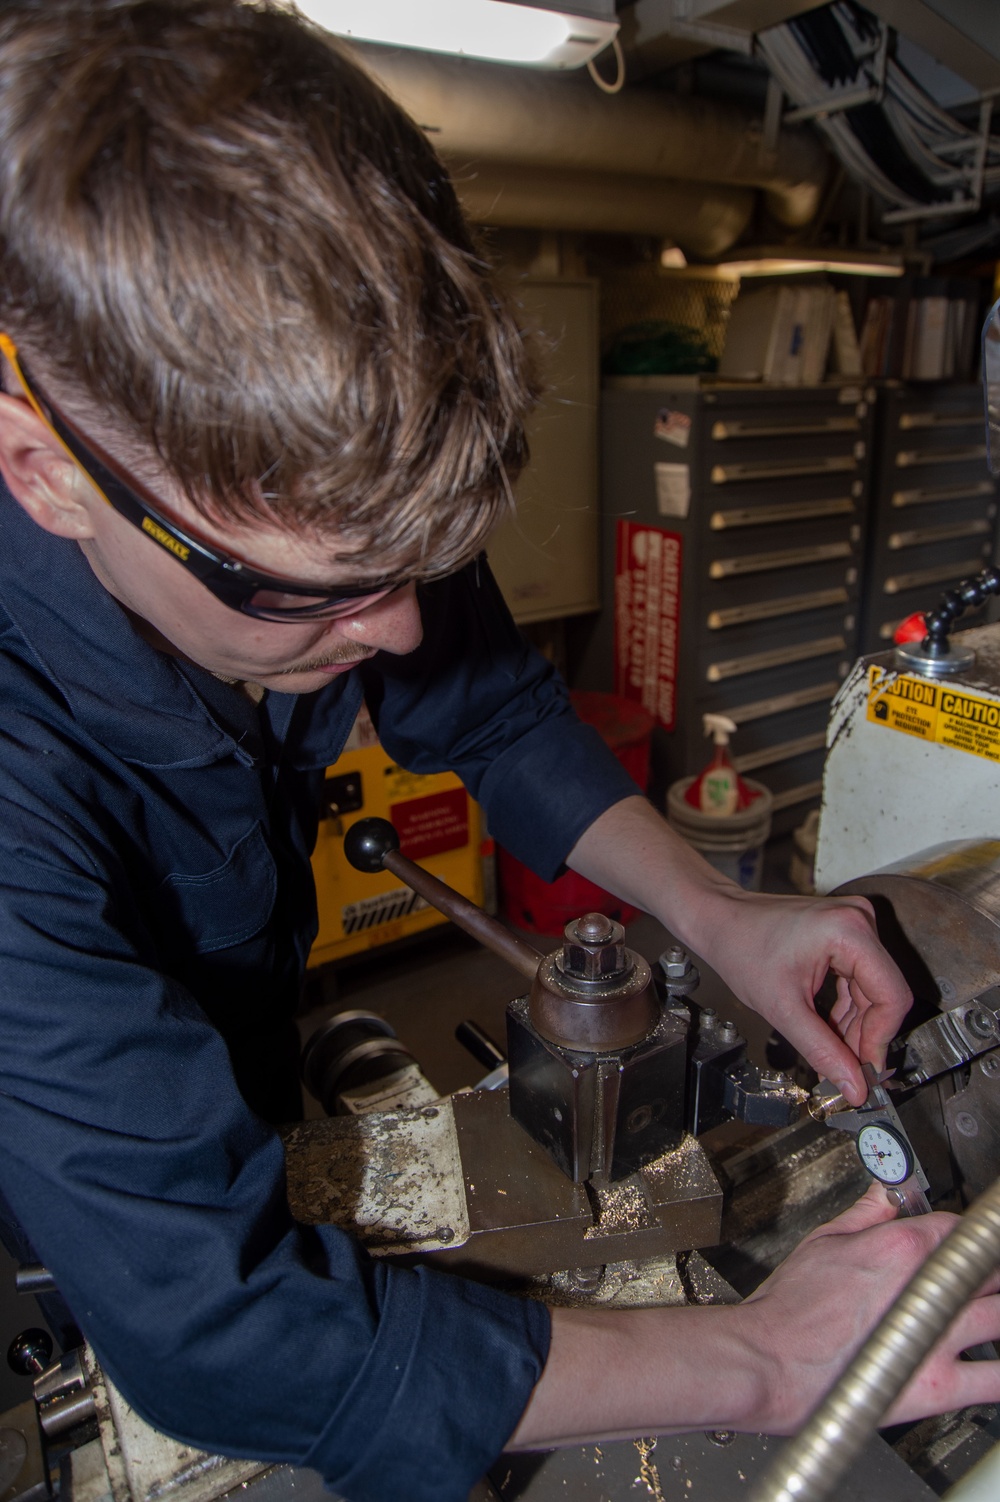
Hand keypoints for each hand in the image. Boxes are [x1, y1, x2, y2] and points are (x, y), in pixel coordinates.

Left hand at [565, 797, 911, 1106]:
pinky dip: (846, 1009)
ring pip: (873, 992)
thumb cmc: (740, 948)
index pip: (892, 996)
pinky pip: (860, 980)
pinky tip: (830, 1028)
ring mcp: (855, 924)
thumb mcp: (782, 1009)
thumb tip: (854, 1087)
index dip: (881, 1039)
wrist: (720, 920)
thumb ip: (823, 1051)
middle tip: (848, 1071)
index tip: (867, 1071)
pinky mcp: (847, 933)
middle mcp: (860, 921)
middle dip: (865, 1036)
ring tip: (834, 1052)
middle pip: (883, 995)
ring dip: (855, 1026)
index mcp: (850, 932)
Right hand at [742, 1184, 999, 1432]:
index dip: (963, 1237)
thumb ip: (867, 1215)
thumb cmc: (788, 1309)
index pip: (960, 1229)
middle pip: (989, 1269)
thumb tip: (886, 1195)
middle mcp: (926, 1288)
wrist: (768, 1361)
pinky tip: (992, 1362)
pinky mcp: (936, 1386)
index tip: (964, 1246)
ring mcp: (935, 1337)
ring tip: (986, 1313)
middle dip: (987, 1272)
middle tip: (978, 1281)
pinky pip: (995, 1380)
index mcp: (901, 1247)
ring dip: (997, 1310)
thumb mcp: (823, 1241)